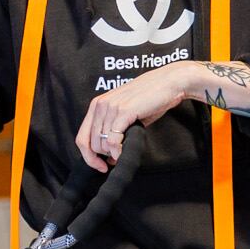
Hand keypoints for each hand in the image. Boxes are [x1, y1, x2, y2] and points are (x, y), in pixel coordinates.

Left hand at [75, 69, 190, 171]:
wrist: (168, 83)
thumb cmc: (150, 99)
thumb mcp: (125, 115)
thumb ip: (114, 132)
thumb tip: (109, 157)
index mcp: (97, 105)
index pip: (82, 137)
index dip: (88, 156)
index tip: (100, 166)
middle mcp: (100, 105)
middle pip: (89, 144)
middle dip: (101, 157)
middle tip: (115, 160)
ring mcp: (111, 107)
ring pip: (101, 143)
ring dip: (112, 153)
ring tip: (124, 151)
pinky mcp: (123, 111)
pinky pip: (113, 140)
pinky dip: (118, 151)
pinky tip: (125, 151)